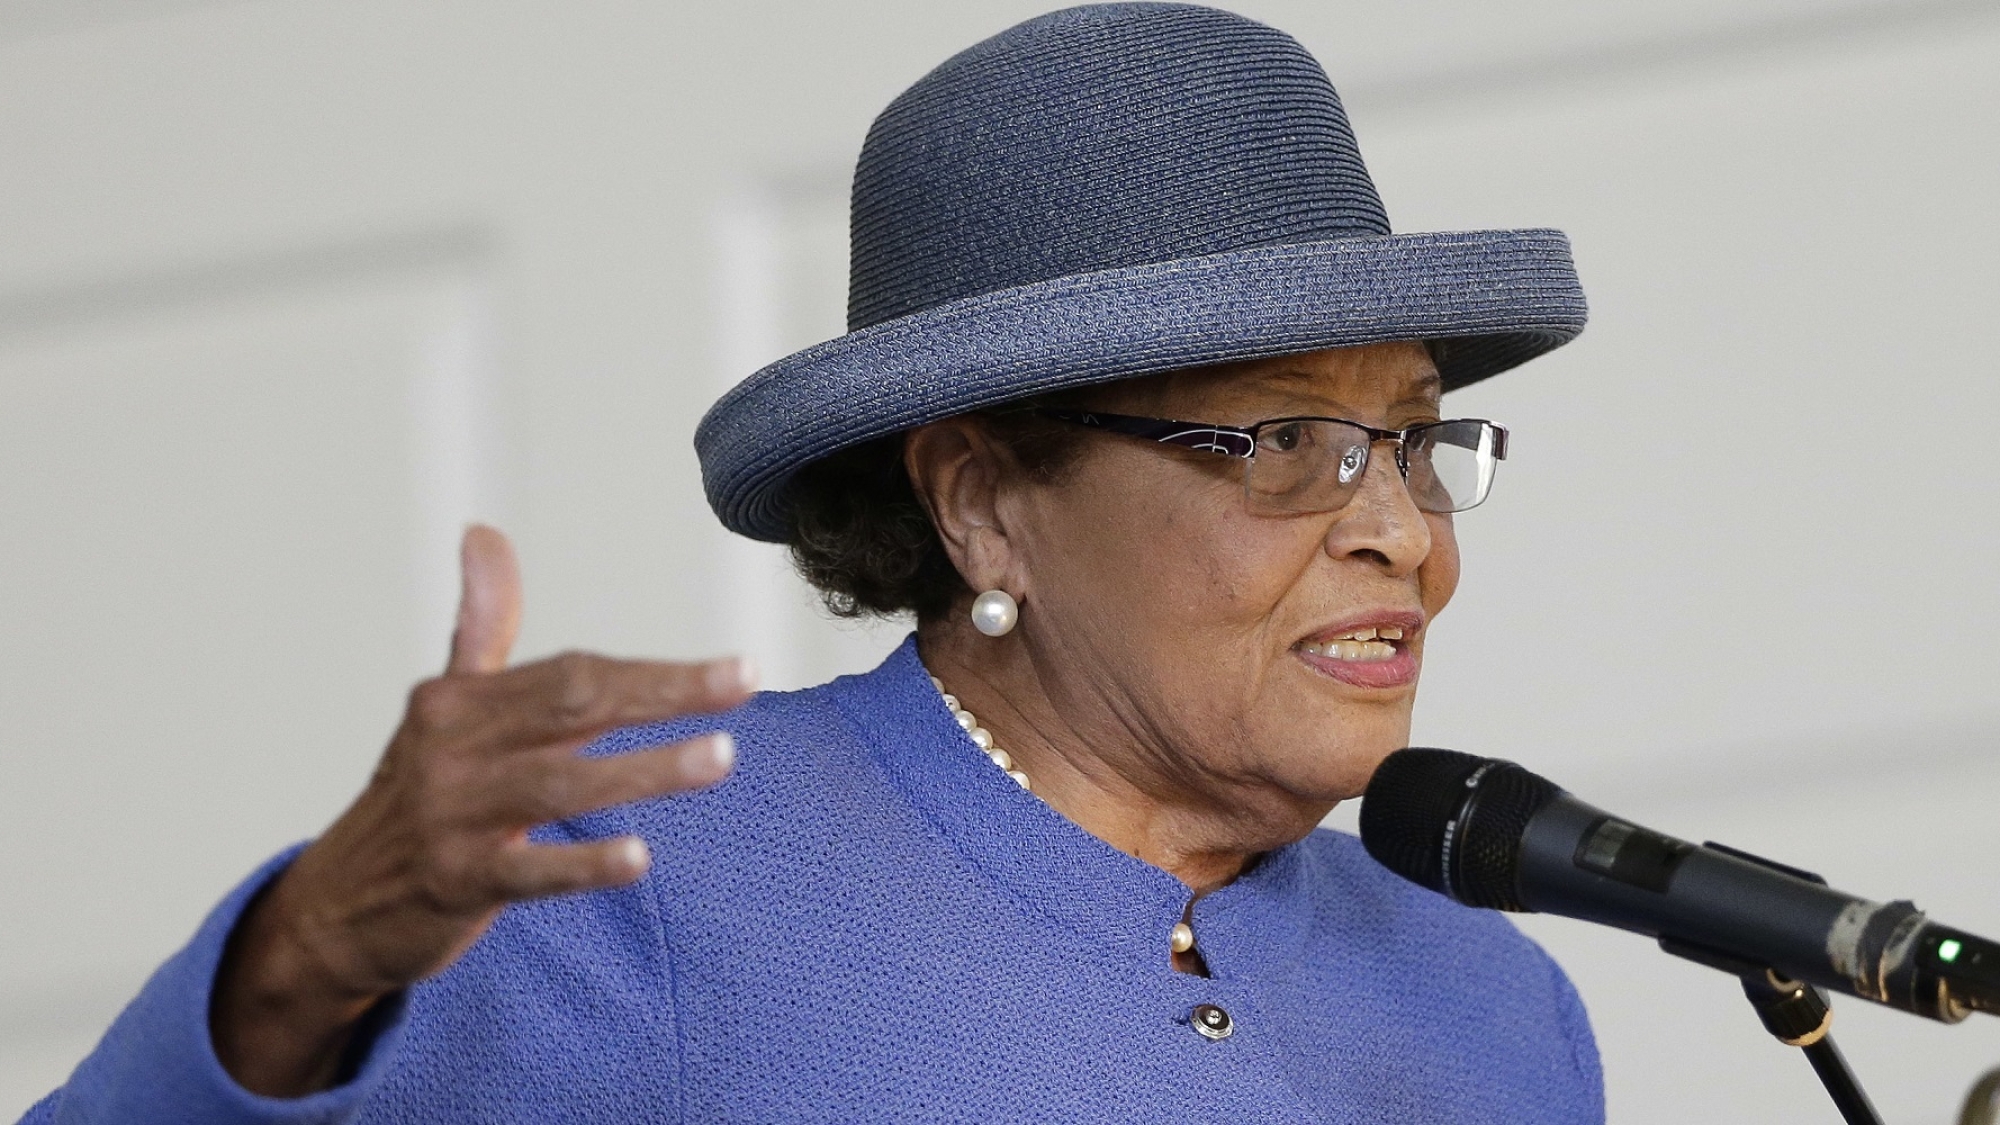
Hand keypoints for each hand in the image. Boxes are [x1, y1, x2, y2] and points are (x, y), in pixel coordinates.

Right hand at [210, 526, 751, 1095]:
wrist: (335, 906)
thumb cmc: (414, 798)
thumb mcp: (444, 708)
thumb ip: (481, 626)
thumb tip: (484, 533)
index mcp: (458, 701)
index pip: (573, 673)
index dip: (655, 670)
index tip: (738, 668)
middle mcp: (451, 748)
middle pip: (574, 705)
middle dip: (664, 692)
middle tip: (744, 683)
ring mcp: (450, 815)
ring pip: (560, 784)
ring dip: (643, 770)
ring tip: (718, 758)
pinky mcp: (451, 882)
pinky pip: (526, 871)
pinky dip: (581, 862)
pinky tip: (639, 856)